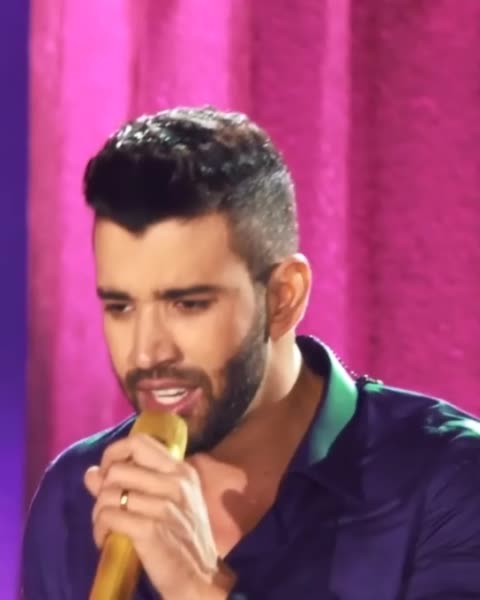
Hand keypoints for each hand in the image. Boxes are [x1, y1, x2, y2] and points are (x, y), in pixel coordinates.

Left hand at [84, 433, 235, 599]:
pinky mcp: (151, 529)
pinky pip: (109, 516)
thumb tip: (91, 473)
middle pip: (118, 469)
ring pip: (109, 494)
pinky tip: (106, 539)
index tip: (108, 473)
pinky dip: (100, 529)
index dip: (114, 453)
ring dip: (98, 513)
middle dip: (103, 489)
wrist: (201, 577)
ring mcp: (164, 505)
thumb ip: (130, 483)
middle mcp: (175, 482)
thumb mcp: (166, 503)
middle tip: (106, 507)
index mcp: (180, 470)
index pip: (139, 442)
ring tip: (105, 526)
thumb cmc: (183, 537)